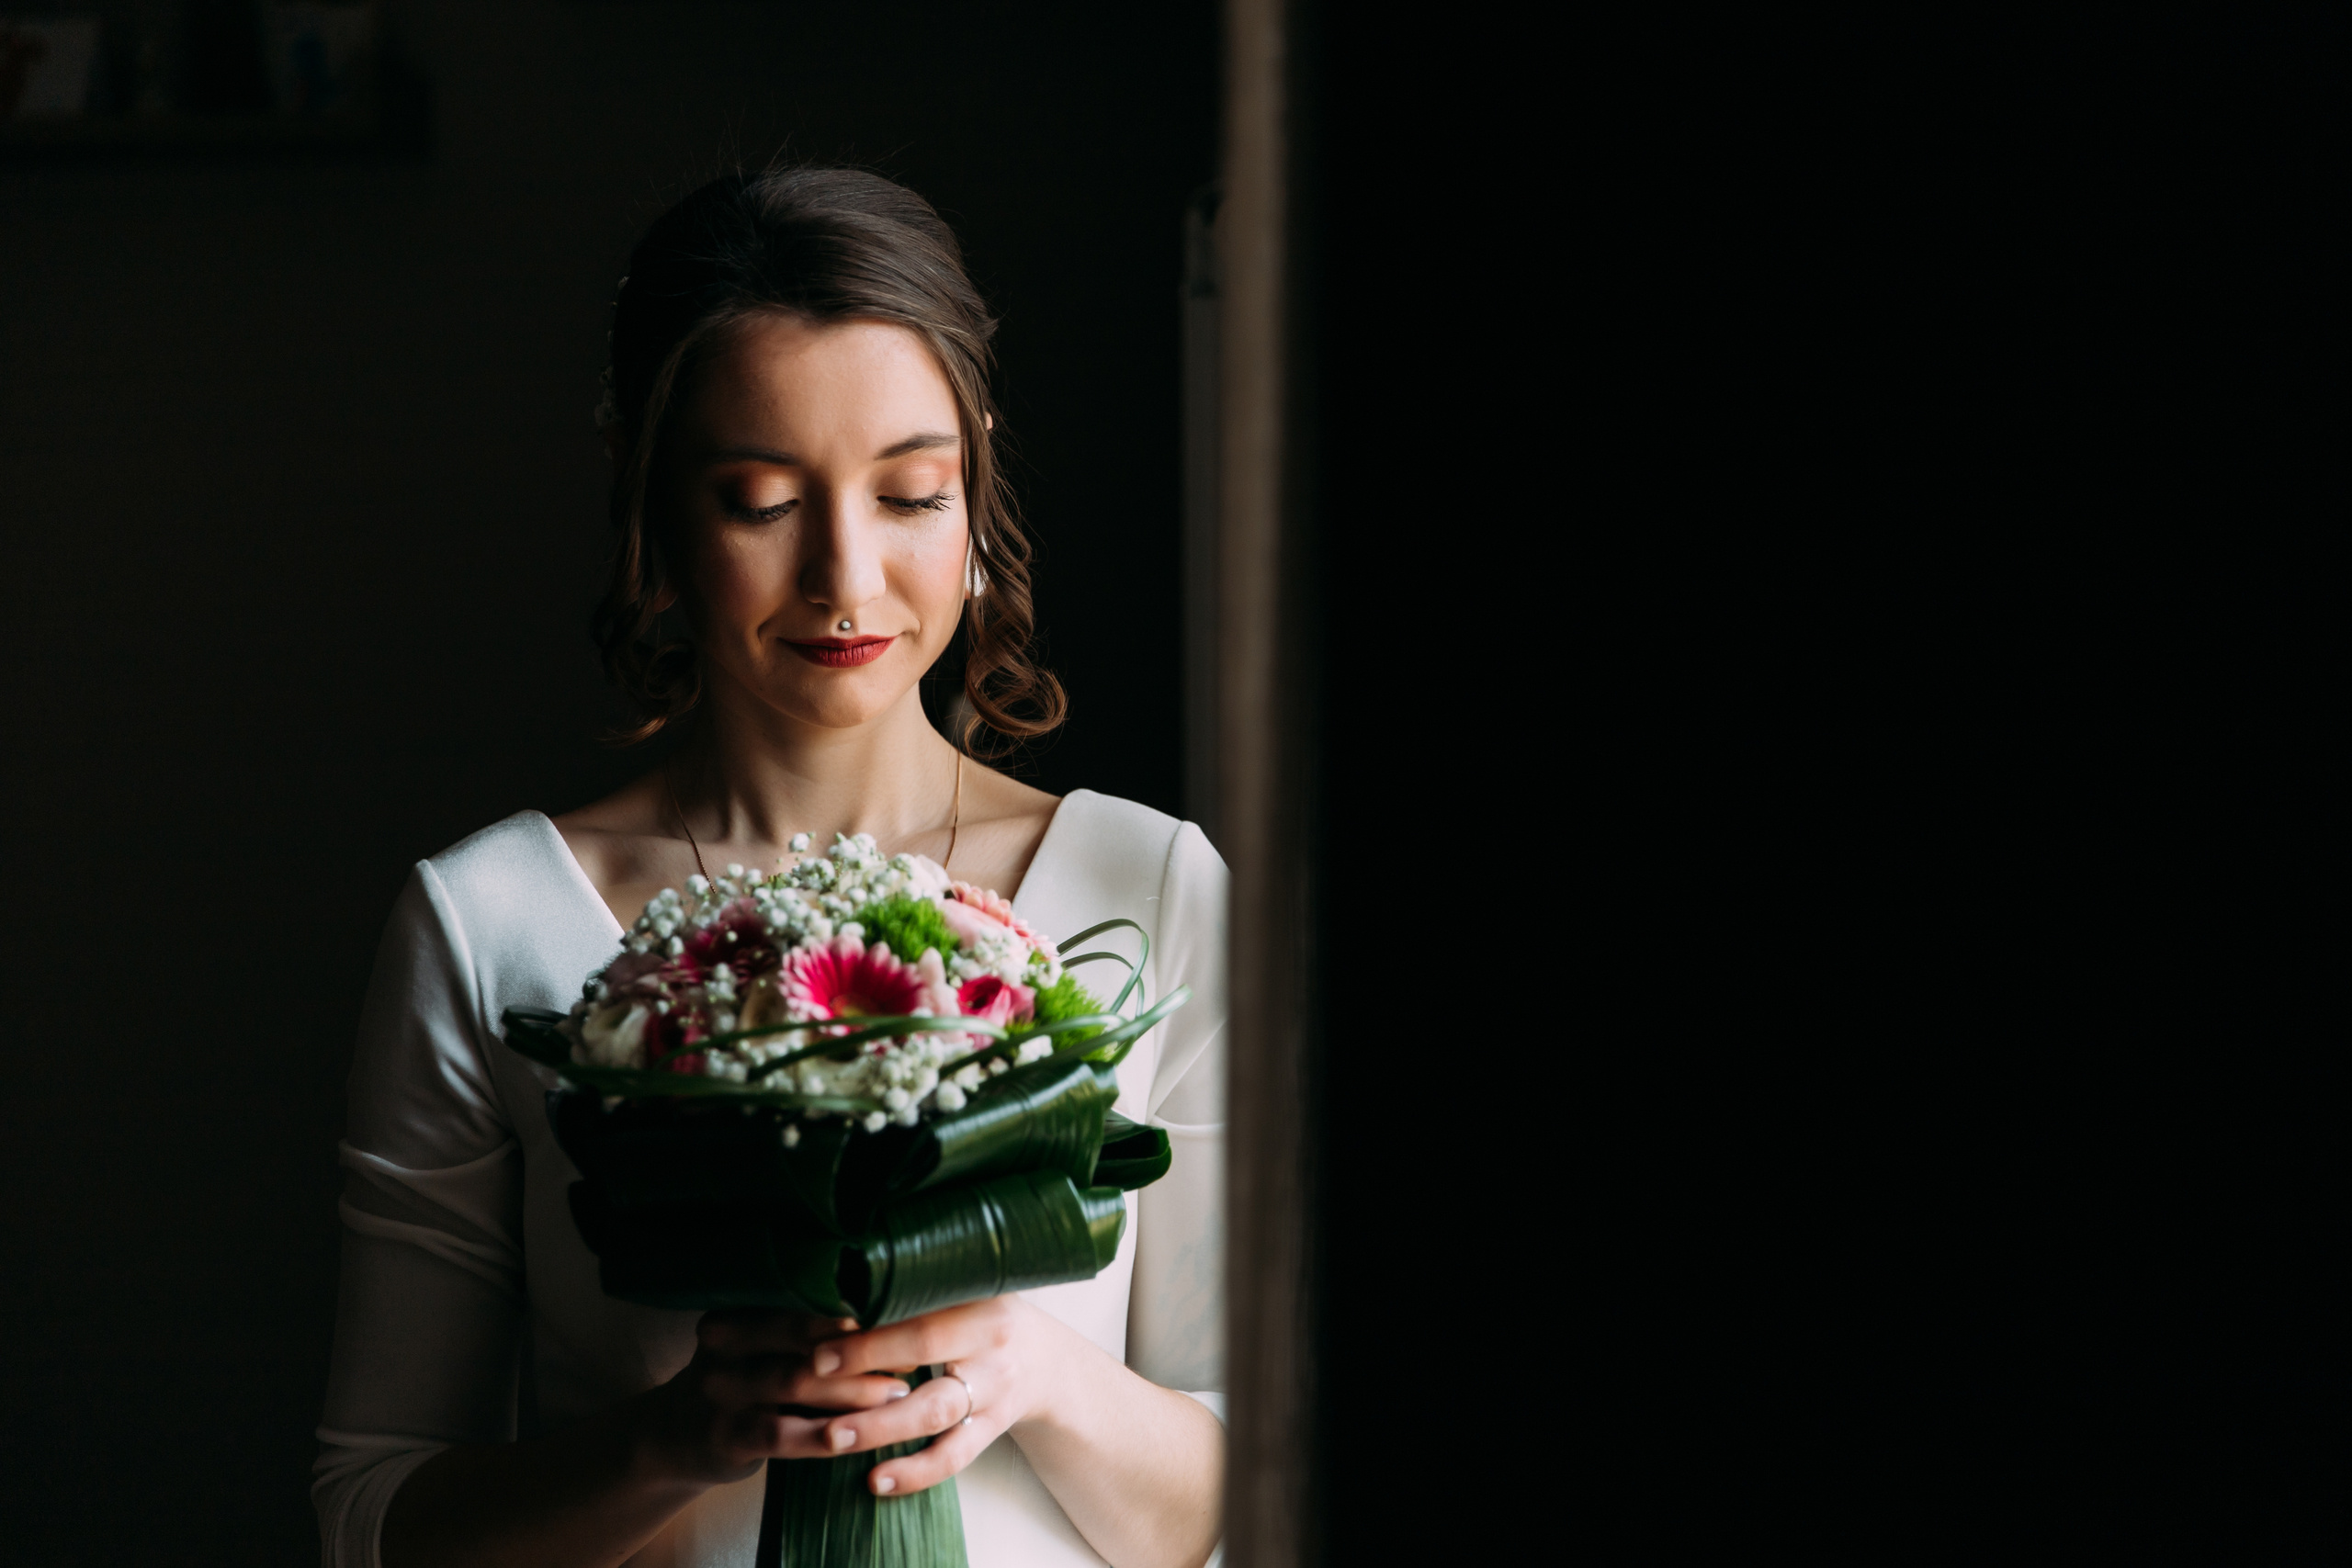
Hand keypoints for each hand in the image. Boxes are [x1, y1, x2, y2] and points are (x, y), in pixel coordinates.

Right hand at [633, 1309, 916, 1485]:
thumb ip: (800, 1332)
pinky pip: (781, 1434)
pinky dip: (822, 1435)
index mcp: (736, 1313)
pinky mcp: (725, 1437)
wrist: (673, 1441)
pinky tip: (855, 1436)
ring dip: (852, 1389)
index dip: (851, 1312)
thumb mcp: (754, 1347)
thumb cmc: (740, 1386)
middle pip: (800, 1339)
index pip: (798, 1303)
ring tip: (897, 1393)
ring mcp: (719, 1391)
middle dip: (860, 1347)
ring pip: (795, 1382)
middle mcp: (722, 1345)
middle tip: (909, 1355)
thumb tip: (885, 1317)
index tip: (900, 1318)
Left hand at [799, 1295, 1081, 1495]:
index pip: (919, 1302)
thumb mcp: (963, 1292)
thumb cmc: (982, 1318)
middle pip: (927, 1348)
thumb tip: (837, 1288)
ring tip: (834, 1438)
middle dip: (866, 1361)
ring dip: (881, 1426)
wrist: (1045, 1360)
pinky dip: (915, 1472)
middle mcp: (991, 1338)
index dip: (870, 1320)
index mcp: (978, 1294)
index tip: (819, 1336)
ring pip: (936, 1410)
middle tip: (811, 1375)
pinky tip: (876, 1481)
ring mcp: (995, 1387)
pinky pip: (954, 1456)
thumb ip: (915, 1291)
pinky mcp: (993, 1428)